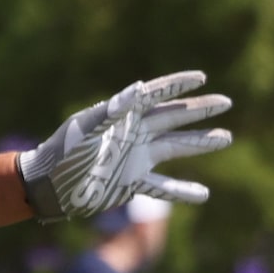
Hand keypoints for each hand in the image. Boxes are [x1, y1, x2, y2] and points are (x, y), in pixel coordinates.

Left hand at [17, 71, 232, 222]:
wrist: (47, 187)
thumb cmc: (61, 153)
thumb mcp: (84, 129)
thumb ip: (111, 111)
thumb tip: (139, 89)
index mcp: (122, 116)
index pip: (155, 96)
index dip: (178, 85)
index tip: (202, 77)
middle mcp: (133, 134)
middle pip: (173, 118)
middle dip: (199, 110)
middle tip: (226, 102)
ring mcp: (135, 158)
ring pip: (176, 148)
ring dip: (200, 143)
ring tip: (225, 137)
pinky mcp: (131, 182)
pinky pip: (163, 187)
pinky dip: (182, 191)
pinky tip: (204, 195)